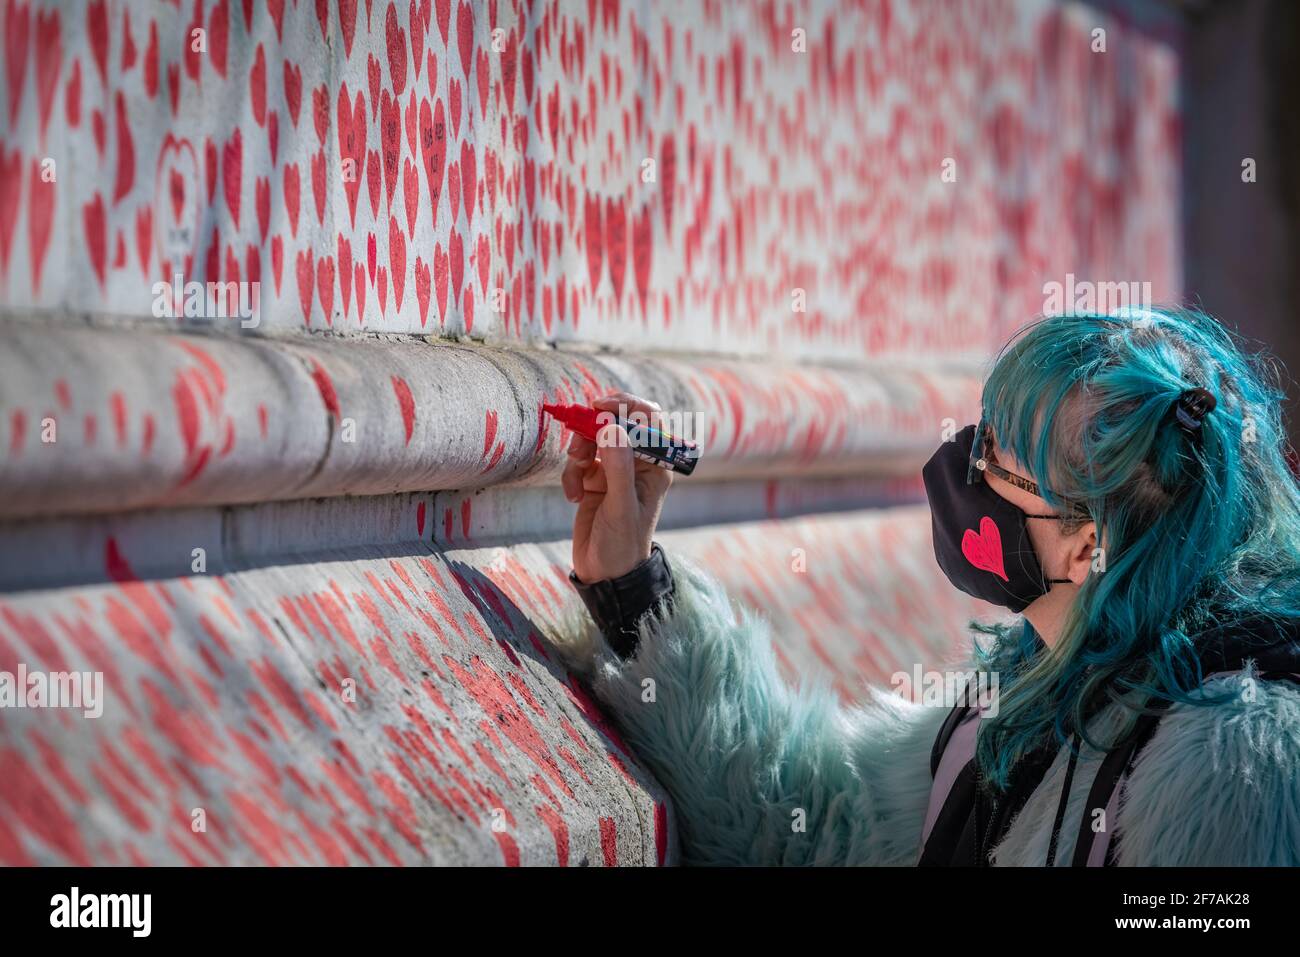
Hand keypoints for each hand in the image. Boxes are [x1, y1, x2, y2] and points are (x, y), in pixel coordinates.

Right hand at [563, 391, 673, 581]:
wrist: (606, 573)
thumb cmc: (623, 543)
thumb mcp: (621, 506)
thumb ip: (618, 466)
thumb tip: (612, 427)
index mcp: (655, 464)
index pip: (647, 419)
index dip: (625, 405)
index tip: (599, 407)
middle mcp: (636, 462)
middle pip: (613, 424)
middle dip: (592, 431)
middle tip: (578, 448)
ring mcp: (614, 470)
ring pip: (592, 440)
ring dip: (579, 454)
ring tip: (577, 479)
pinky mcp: (594, 480)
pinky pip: (579, 462)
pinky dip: (571, 475)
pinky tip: (573, 497)